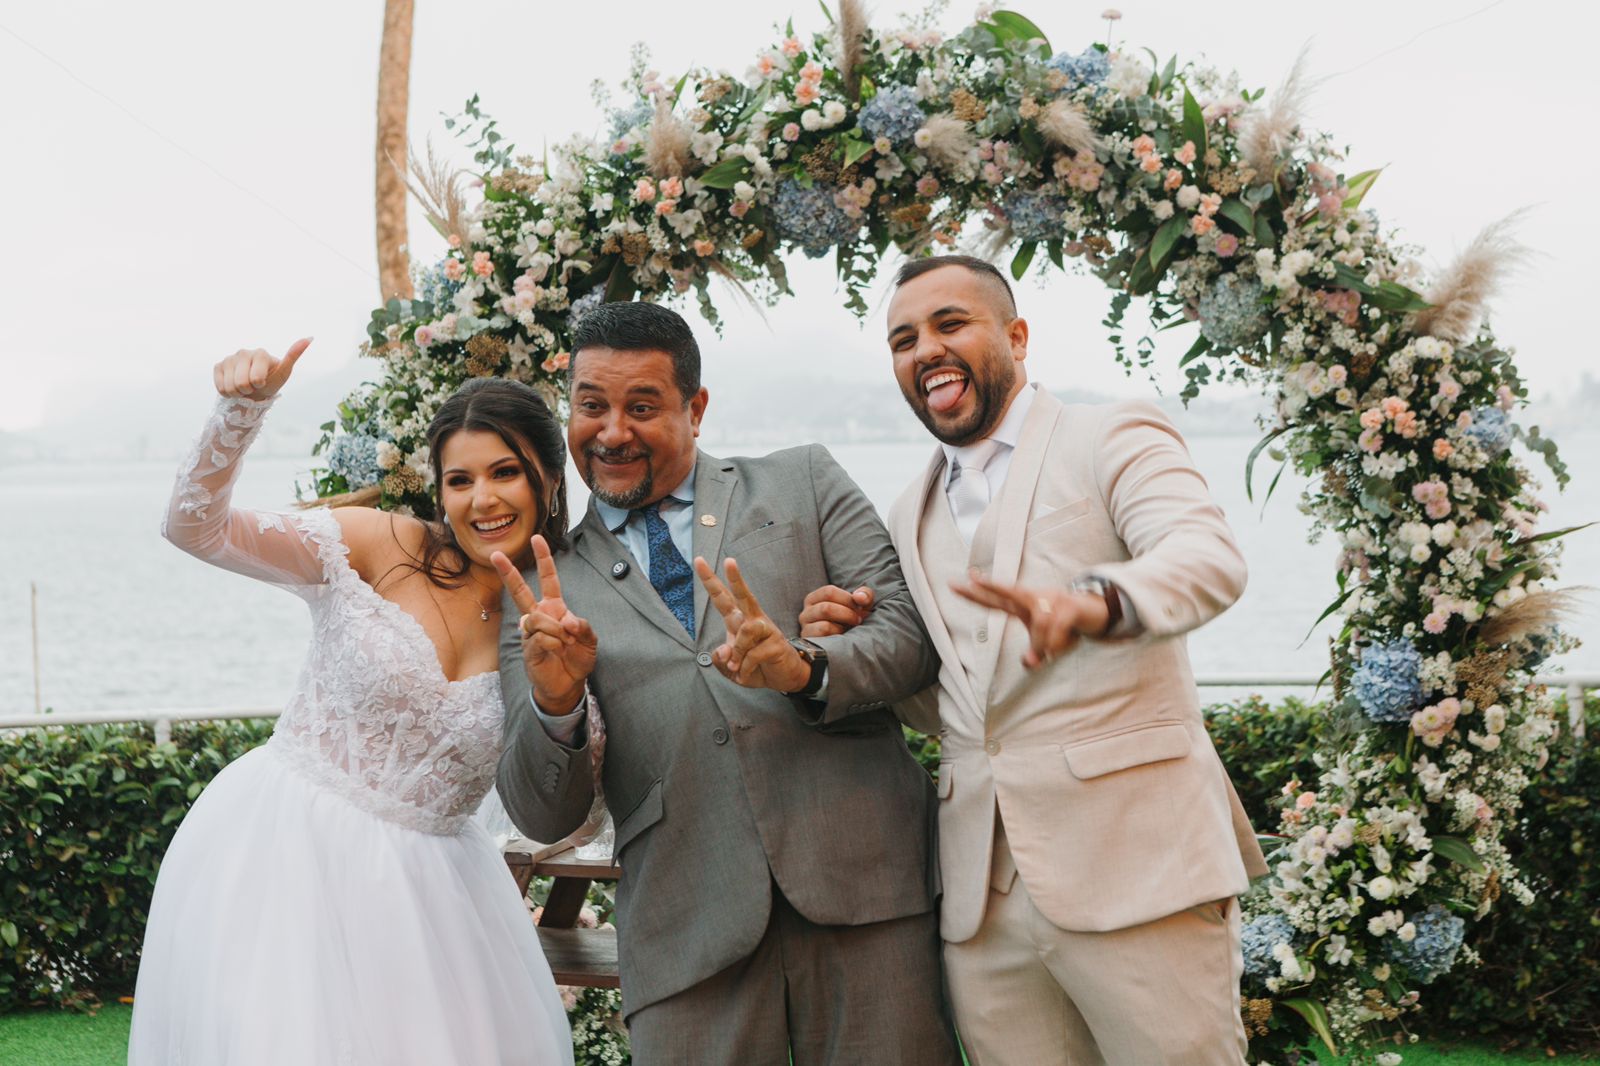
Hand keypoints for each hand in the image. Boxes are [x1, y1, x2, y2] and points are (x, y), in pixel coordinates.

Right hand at [213, 338, 310, 399]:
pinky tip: (233, 385)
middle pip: (241, 383)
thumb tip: (310, 338)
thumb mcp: (284, 372)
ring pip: (229, 386)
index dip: (258, 384)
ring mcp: (229, 358)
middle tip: (253, 386)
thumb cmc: (271, 381)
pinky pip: (220, 387)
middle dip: (248, 390)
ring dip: (237, 392)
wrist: (255, 390)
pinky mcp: (218, 366)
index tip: (263, 382)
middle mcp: (243, 352)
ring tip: (244, 387)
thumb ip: (293, 355)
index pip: (255, 378)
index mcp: (260, 353)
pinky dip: (227, 392)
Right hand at [493, 534, 596, 713]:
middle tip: (495, 554)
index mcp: (554, 608)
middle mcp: (539, 616)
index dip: (544, 559)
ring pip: (539, 619)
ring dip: (557, 631)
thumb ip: (583, 626)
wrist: (568, 684)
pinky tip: (556, 652)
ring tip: (564, 645)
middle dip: (509, 572)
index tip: (537, 539)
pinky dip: (554, 644)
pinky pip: (540, 637)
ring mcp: (530, 632)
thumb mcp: (590, 640)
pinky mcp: (527, 647)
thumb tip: (566, 620)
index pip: (548, 579)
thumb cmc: (577, 659)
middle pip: (521, 591)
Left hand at [694, 556, 810, 692]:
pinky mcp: (776, 643)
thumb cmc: (755, 667)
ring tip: (735, 667)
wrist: (783, 678)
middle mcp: (752, 619)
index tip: (699, 560)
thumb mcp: (729, 668)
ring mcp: (766, 630)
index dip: (710, 580)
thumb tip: (724, 651)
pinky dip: (745, 668)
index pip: (722, 597)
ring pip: (746, 630)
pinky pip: (754, 654)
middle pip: (743, 595)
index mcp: (737, 620)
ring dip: (737, 652)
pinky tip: (746, 674)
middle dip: (736, 578)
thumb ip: (721, 660)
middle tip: (729, 560)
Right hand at [798, 584, 873, 637]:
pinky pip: (824, 640)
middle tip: (858, 620)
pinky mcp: (810, 644)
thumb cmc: (852, 619)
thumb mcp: (860, 604)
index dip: (847, 599)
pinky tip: (842, 637)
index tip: (860, 607)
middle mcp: (806, 613)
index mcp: (814, 599)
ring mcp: (805, 630)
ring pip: (825, 625)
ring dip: (843, 627)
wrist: (847, 644)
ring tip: (851, 628)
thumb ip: (865, 595)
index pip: (829, 592)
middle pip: (826, 608)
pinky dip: (837, 636)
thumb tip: (860, 597)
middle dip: (847, 614)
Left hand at [950, 573, 1109, 669]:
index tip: (955, 584)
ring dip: (1044, 645)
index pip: (996, 599)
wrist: (1097, 613)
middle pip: (1010, 591)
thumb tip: (1029, 662)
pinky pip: (1057, 628)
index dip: (977, 594)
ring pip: (1040, 623)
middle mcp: (1036, 599)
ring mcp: (1053, 600)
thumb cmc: (1066, 626)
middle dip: (991, 587)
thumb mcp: (1048, 644)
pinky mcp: (1070, 607)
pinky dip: (1056, 644)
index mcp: (1025, 606)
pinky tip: (1057, 650)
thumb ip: (1035, 654)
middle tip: (971, 581)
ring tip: (1049, 655)